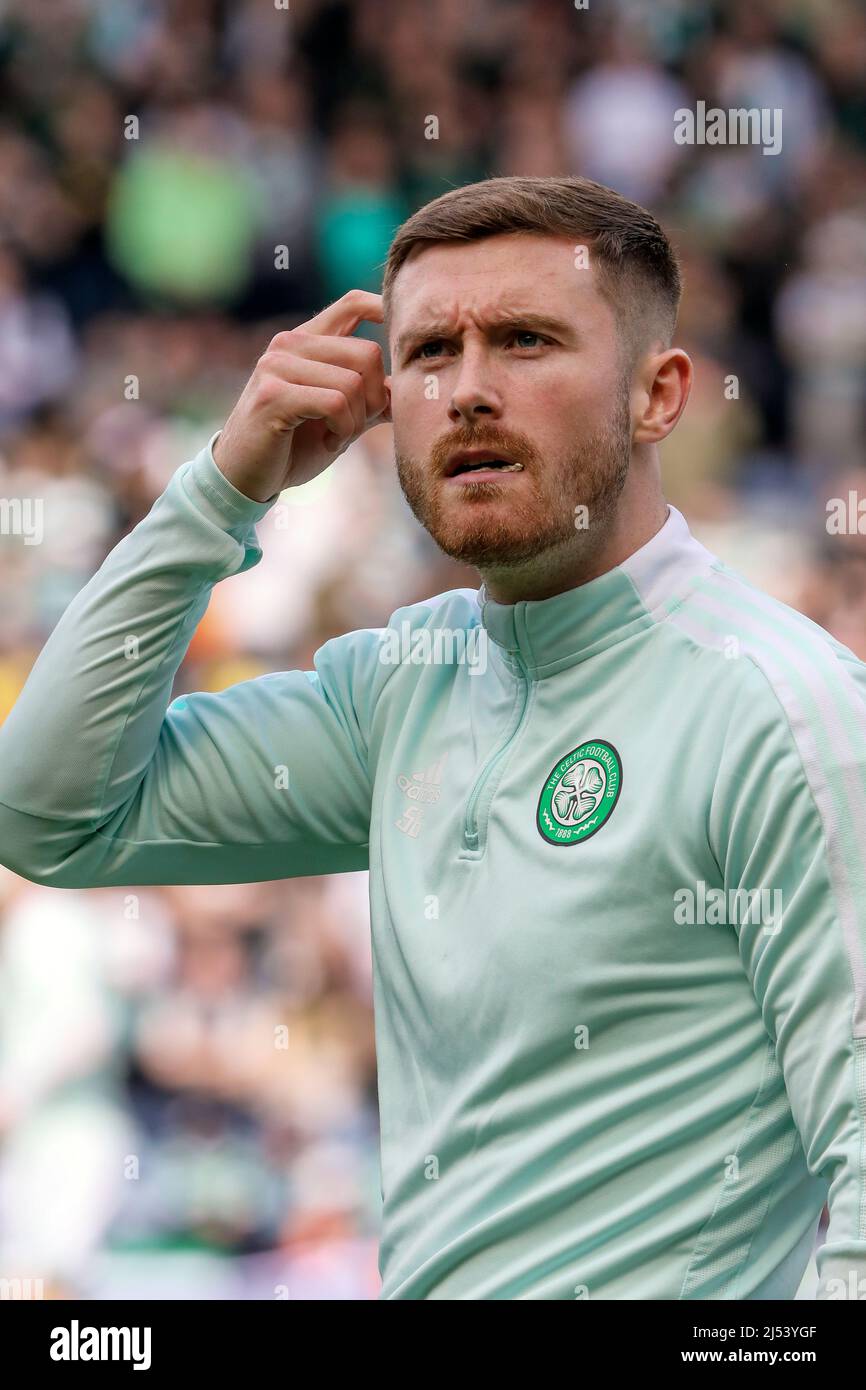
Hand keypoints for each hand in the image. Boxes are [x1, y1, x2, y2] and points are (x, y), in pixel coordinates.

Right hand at [212, 289, 390, 501]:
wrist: (245, 476)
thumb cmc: (292, 446)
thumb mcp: (339, 418)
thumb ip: (368, 399)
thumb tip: (409, 390)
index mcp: (306, 342)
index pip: (352, 304)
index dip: (383, 310)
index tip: (402, 340)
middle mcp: (289, 344)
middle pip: (367, 353)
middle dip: (376, 398)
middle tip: (357, 426)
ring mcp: (277, 366)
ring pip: (354, 382)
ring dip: (357, 421)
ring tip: (338, 437)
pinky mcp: (273, 394)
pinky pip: (336, 403)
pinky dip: (343, 430)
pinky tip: (329, 443)